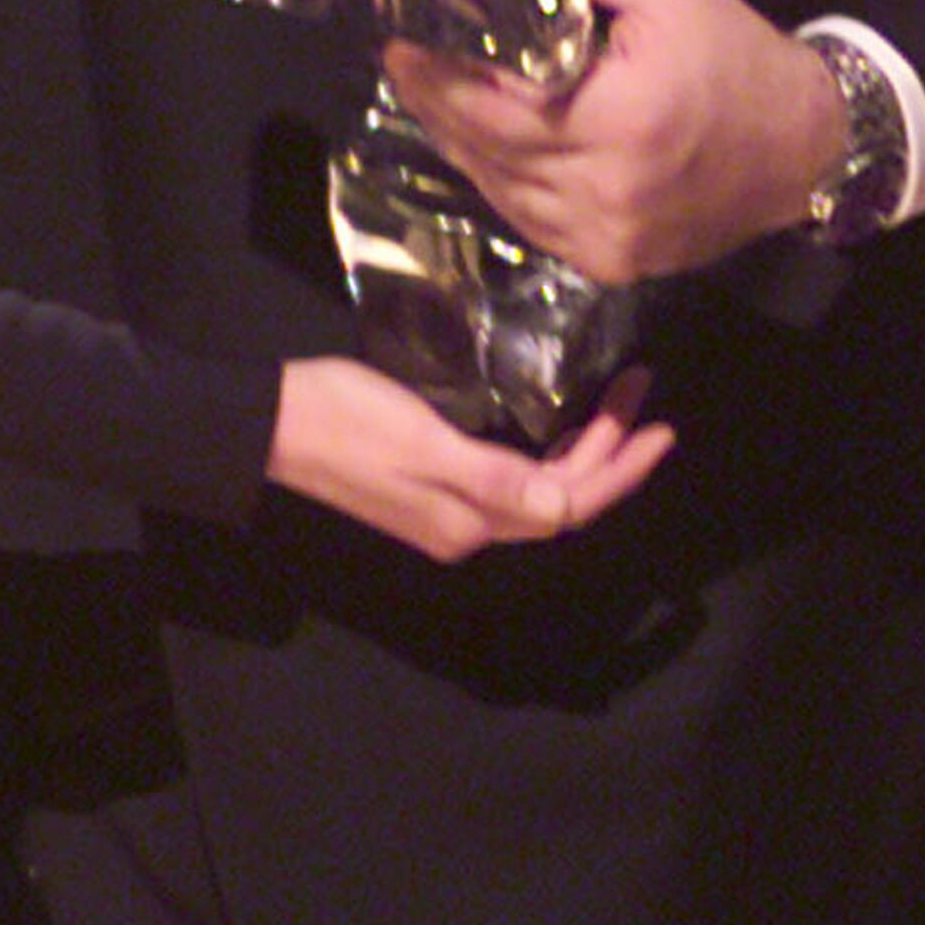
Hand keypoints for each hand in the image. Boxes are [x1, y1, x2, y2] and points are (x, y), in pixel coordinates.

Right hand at [265, 355, 672, 562]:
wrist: (266, 424)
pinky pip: (513, 483)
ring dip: (583, 455)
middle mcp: (467, 528)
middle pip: (561, 501)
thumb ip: (493, 476)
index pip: (569, 504)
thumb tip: (565, 504)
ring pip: (539, 493)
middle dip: (610, 455)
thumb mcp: (421, 441)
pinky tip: (554, 429)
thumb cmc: (343, 420)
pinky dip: (547, 456)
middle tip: (641, 396)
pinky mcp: (429, 490)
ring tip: (615, 408)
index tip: (658, 426)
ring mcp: (447, 513)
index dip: (620, 470)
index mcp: (471, 520)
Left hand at [382, 0, 844, 288]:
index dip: (437, 75)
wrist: (807, 147)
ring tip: (431, 93)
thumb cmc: (736, 55)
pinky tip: (483, 142)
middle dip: (434, 102)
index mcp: (621, 119)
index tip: (401, 37)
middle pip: (485, 151)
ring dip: (459, 143)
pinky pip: (527, 220)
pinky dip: (499, 181)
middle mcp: (606, 191)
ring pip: (497, 191)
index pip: (493, 105)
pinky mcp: (608, 263)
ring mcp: (604, 239)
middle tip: (402, 59)